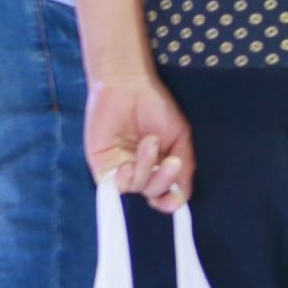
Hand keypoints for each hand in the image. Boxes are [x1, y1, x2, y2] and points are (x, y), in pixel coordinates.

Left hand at [87, 73, 195, 210]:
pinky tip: (127, 165)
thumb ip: (185, 166)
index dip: (170, 202)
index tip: (176, 200)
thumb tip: (184, 195)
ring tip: (149, 142)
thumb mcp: (180, 136)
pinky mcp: (102, 165)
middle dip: (163, 181)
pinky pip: (113, 186)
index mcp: (158, 166)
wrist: (128, 86)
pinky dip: (124, 180)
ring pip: (135, 188)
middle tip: (171, 160)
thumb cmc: (156, 106)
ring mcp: (120, 169)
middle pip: (152, 194)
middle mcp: (139, 170)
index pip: (164, 193)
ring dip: (146, 169)